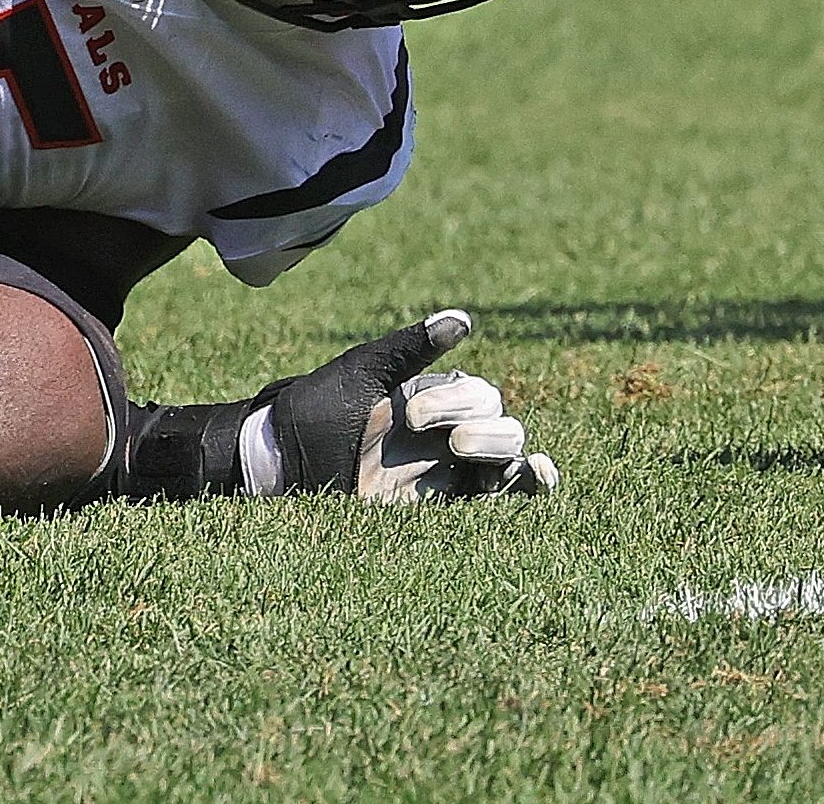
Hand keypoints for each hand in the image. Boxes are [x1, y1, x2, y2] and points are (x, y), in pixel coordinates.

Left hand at [254, 309, 557, 502]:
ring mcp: (449, 470)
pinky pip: (501, 496)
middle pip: (501, 424)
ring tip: (491, 459)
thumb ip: (410, 349)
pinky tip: (539, 474)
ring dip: (509, 454)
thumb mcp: (361, 371)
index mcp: (431, 397)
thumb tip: (463, 319)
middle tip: (447, 441)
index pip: (477, 394)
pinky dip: (529, 485)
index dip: (455, 403)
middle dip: (483, 429)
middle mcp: (447, 432)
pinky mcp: (444, 503)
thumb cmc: (317, 408)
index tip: (408, 415)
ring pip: (509, 457)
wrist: (283, 462)